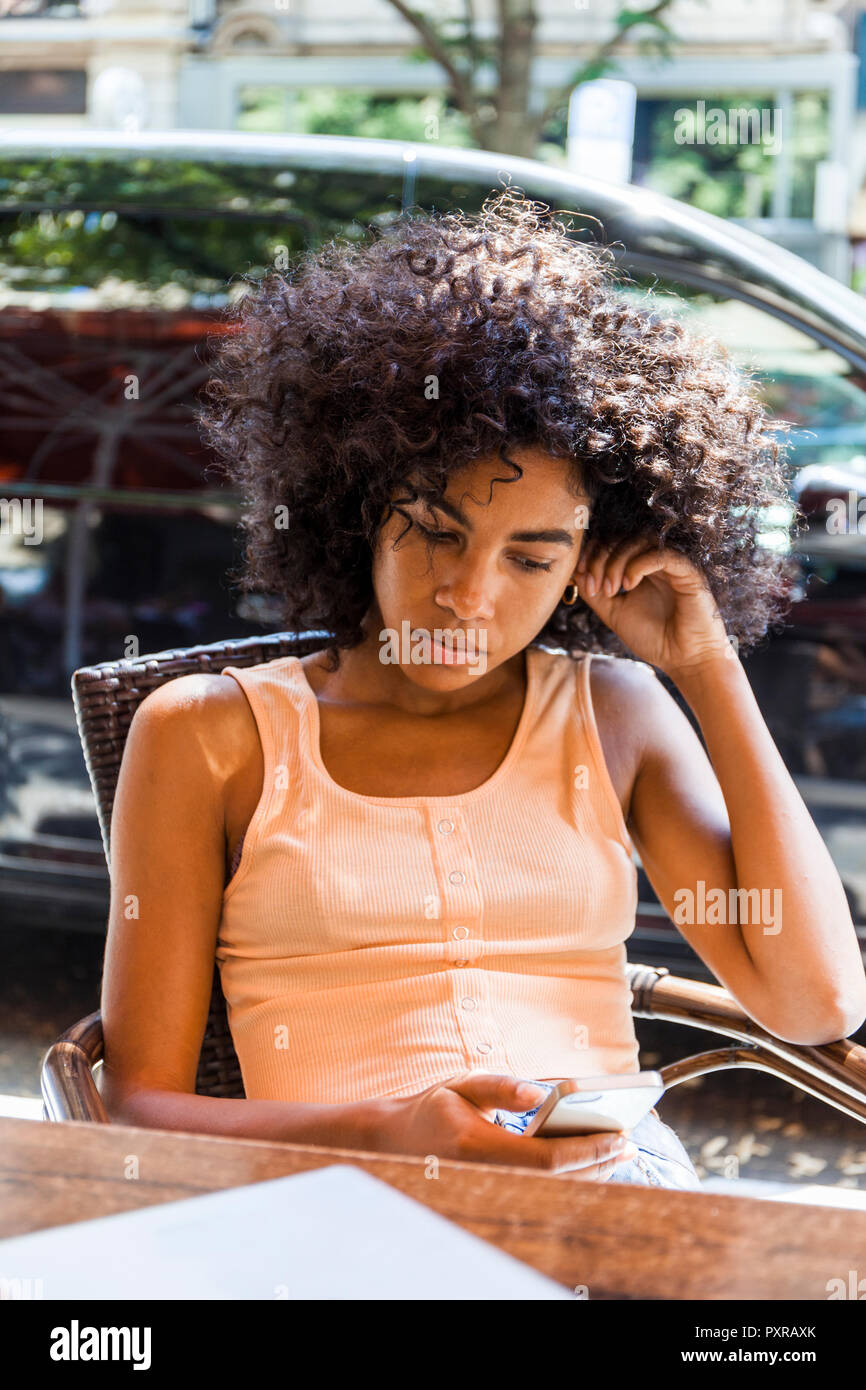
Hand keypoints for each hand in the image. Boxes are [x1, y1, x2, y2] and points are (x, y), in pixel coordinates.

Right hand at [365, 1073, 637, 1179]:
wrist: (398, 1143)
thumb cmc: (435, 1108)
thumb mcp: (464, 1084)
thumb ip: (502, 1086)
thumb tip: (541, 1092)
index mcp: (478, 1147)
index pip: (546, 1159)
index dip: (587, 1151)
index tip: (620, 1137)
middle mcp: (486, 1177)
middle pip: (557, 1181)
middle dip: (598, 1163)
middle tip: (629, 1143)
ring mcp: (491, 1191)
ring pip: (553, 1191)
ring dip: (590, 1174)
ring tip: (618, 1152)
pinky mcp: (496, 1194)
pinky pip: (543, 1191)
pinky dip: (572, 1179)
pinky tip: (591, 1164)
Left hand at [574, 534, 733, 679]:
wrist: (686, 660)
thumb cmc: (654, 639)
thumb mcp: (614, 613)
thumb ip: (594, 593)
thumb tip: (574, 572)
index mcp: (640, 569)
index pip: (613, 544)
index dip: (592, 554)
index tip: (580, 576)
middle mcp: (656, 562)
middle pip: (623, 539)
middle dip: (601, 558)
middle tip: (594, 585)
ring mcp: (673, 565)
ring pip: (641, 541)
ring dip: (617, 561)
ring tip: (611, 589)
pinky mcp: (688, 572)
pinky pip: (662, 554)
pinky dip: (639, 564)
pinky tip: (629, 585)